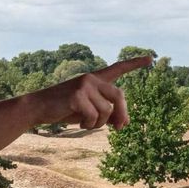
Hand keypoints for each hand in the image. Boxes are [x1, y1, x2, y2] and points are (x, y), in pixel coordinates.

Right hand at [25, 55, 151, 130]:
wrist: (39, 108)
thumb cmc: (64, 109)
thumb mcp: (89, 111)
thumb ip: (107, 114)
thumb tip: (125, 122)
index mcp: (95, 79)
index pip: (117, 68)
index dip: (134, 64)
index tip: (150, 58)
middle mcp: (91, 78)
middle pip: (119, 96)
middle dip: (122, 114)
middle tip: (120, 128)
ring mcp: (84, 85)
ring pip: (107, 111)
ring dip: (99, 123)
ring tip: (86, 123)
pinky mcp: (77, 95)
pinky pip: (94, 116)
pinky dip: (89, 125)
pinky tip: (78, 123)